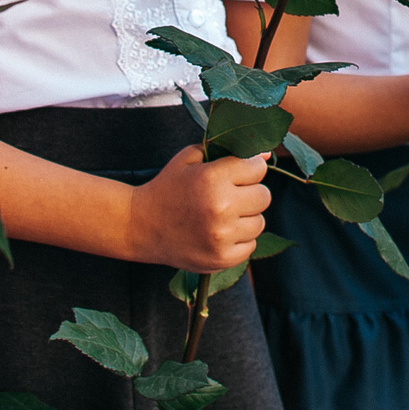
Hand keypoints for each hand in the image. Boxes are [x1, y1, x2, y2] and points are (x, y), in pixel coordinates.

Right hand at [131, 145, 270, 270]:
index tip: (235, 174)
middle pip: (264, 196)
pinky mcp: (222, 258)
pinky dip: (239, 239)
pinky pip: (250, 245)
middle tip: (229, 195)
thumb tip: (267, 156)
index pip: (258, 169)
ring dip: (246, 217)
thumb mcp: (190, 159)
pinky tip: (219, 233)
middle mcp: (221, 206)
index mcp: (213, 178)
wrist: (141, 226)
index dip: (248, 169)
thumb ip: (228, 151)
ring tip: (222, 216)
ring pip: (260, 222)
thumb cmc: (167, 187)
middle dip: (250, 193)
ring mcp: (222, 235)